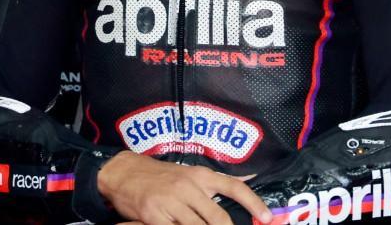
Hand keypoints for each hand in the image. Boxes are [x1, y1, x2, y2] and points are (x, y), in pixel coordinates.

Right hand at [99, 151, 272, 224]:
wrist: (123, 172)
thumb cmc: (160, 175)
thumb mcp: (190, 173)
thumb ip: (215, 183)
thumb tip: (248, 182)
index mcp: (201, 176)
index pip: (234, 187)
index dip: (253, 203)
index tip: (266, 217)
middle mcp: (189, 187)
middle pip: (218, 218)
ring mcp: (171, 202)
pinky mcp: (154, 216)